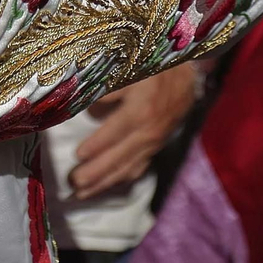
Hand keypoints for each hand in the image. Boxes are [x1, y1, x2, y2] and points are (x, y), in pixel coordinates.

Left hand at [68, 62, 198, 199]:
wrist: (188, 72)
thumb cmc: (153, 68)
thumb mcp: (129, 70)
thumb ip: (108, 89)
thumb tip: (90, 110)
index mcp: (141, 110)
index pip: (116, 131)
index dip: (98, 144)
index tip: (77, 154)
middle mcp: (149, 131)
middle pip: (120, 157)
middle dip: (96, 173)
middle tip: (73, 184)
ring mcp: (154, 141)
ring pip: (129, 167)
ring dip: (105, 182)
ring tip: (82, 194)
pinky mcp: (157, 146)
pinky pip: (139, 167)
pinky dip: (122, 178)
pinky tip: (107, 186)